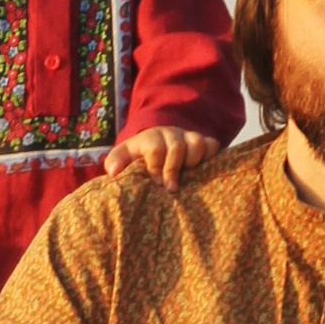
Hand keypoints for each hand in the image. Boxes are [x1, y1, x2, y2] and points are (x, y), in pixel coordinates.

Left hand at [103, 124, 225, 189]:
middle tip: (171, 189)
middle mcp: (170, 134)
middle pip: (176, 146)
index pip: (155, 148)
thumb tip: (112, 172)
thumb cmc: (141, 156)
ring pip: (197, 143)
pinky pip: (212, 145)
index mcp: (150, 137)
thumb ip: (117, 161)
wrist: (159, 142)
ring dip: (193, 161)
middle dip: (173, 169)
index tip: (157, 183)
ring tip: (187, 177)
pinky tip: (201, 171)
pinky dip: (210, 157)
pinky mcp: (203, 141)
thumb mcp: (126, 156)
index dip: (156, 167)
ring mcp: (188, 136)